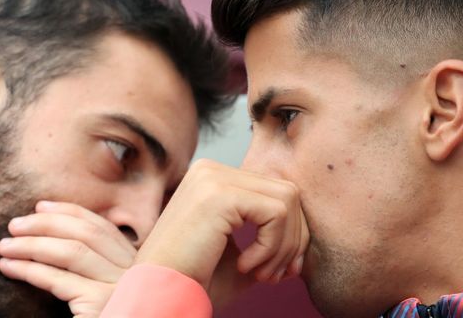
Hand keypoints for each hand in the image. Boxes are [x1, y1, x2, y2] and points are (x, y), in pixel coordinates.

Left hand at [0, 201, 135, 316]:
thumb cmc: (105, 315)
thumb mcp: (105, 288)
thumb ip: (94, 266)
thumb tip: (54, 234)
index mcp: (135, 264)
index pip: (102, 227)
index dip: (70, 212)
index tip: (40, 206)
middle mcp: (133, 271)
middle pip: (87, 233)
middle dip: (47, 224)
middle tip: (14, 224)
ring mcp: (119, 287)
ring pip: (71, 251)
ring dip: (32, 244)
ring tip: (4, 246)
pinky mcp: (101, 304)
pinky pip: (58, 279)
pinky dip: (29, 269)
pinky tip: (9, 267)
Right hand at [135, 159, 308, 289]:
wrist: (159, 294)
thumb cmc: (194, 280)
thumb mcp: (239, 253)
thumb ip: (268, 236)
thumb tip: (304, 234)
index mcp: (212, 178)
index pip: (274, 191)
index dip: (291, 232)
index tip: (282, 269)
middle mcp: (211, 169)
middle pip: (287, 191)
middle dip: (293, 239)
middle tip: (277, 275)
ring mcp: (213, 177)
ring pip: (287, 200)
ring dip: (284, 246)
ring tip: (261, 274)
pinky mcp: (220, 194)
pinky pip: (277, 213)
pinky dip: (272, 247)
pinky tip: (246, 266)